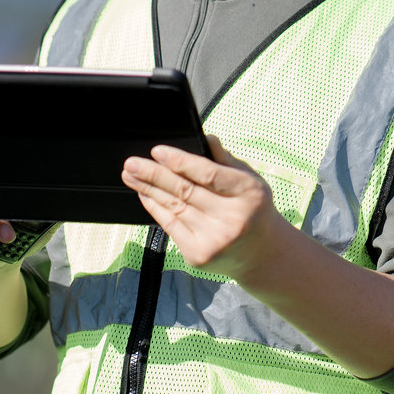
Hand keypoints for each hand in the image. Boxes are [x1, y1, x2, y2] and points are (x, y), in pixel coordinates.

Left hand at [120, 135, 286, 280]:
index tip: (158, 152)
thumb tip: (206, 138)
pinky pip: (169, 225)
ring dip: (148, 189)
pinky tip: (145, 194)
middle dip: (154, 174)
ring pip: (173, 207)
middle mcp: (231, 218)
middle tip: (132, 163)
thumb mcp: (250, 180)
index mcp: (248, 194)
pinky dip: (155, 207)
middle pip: (185, 191)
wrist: (262, 255)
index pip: (209, 175)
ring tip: (130, 175)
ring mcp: (213, 240)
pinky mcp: (198, 254)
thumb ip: (226, 160)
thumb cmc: (253, 210)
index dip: (181, 162)